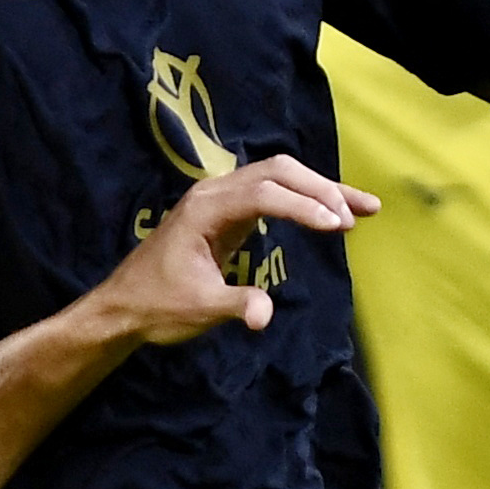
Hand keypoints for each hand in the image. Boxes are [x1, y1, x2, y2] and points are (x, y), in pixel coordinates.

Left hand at [105, 153, 357, 346]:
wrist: (125, 306)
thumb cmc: (157, 306)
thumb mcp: (199, 309)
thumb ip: (236, 305)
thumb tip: (265, 317)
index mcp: (204, 209)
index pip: (265, 193)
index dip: (304, 206)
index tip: (338, 225)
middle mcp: (213, 191)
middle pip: (278, 171)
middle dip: (321, 190)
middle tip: (357, 217)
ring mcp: (221, 197)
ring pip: (279, 176)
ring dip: (320, 189)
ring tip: (364, 209)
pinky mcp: (228, 210)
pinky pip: (273, 191)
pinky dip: (305, 199)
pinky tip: (333, 213)